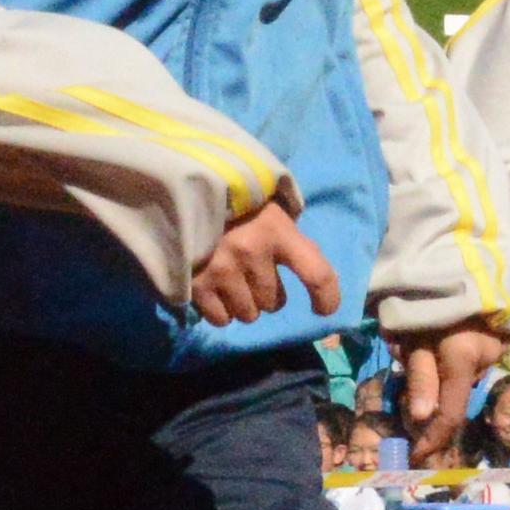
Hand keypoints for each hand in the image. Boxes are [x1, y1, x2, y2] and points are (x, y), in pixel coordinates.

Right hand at [188, 193, 336, 326]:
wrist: (183, 190)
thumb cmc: (236, 201)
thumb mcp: (270, 209)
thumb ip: (288, 237)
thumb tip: (306, 270)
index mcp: (277, 230)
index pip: (317, 274)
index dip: (327, 298)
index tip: (322, 309)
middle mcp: (252, 252)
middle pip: (274, 302)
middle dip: (267, 294)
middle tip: (253, 275)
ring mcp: (222, 269)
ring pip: (248, 314)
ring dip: (244, 304)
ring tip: (231, 282)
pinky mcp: (196, 284)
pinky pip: (221, 319)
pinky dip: (221, 311)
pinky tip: (215, 291)